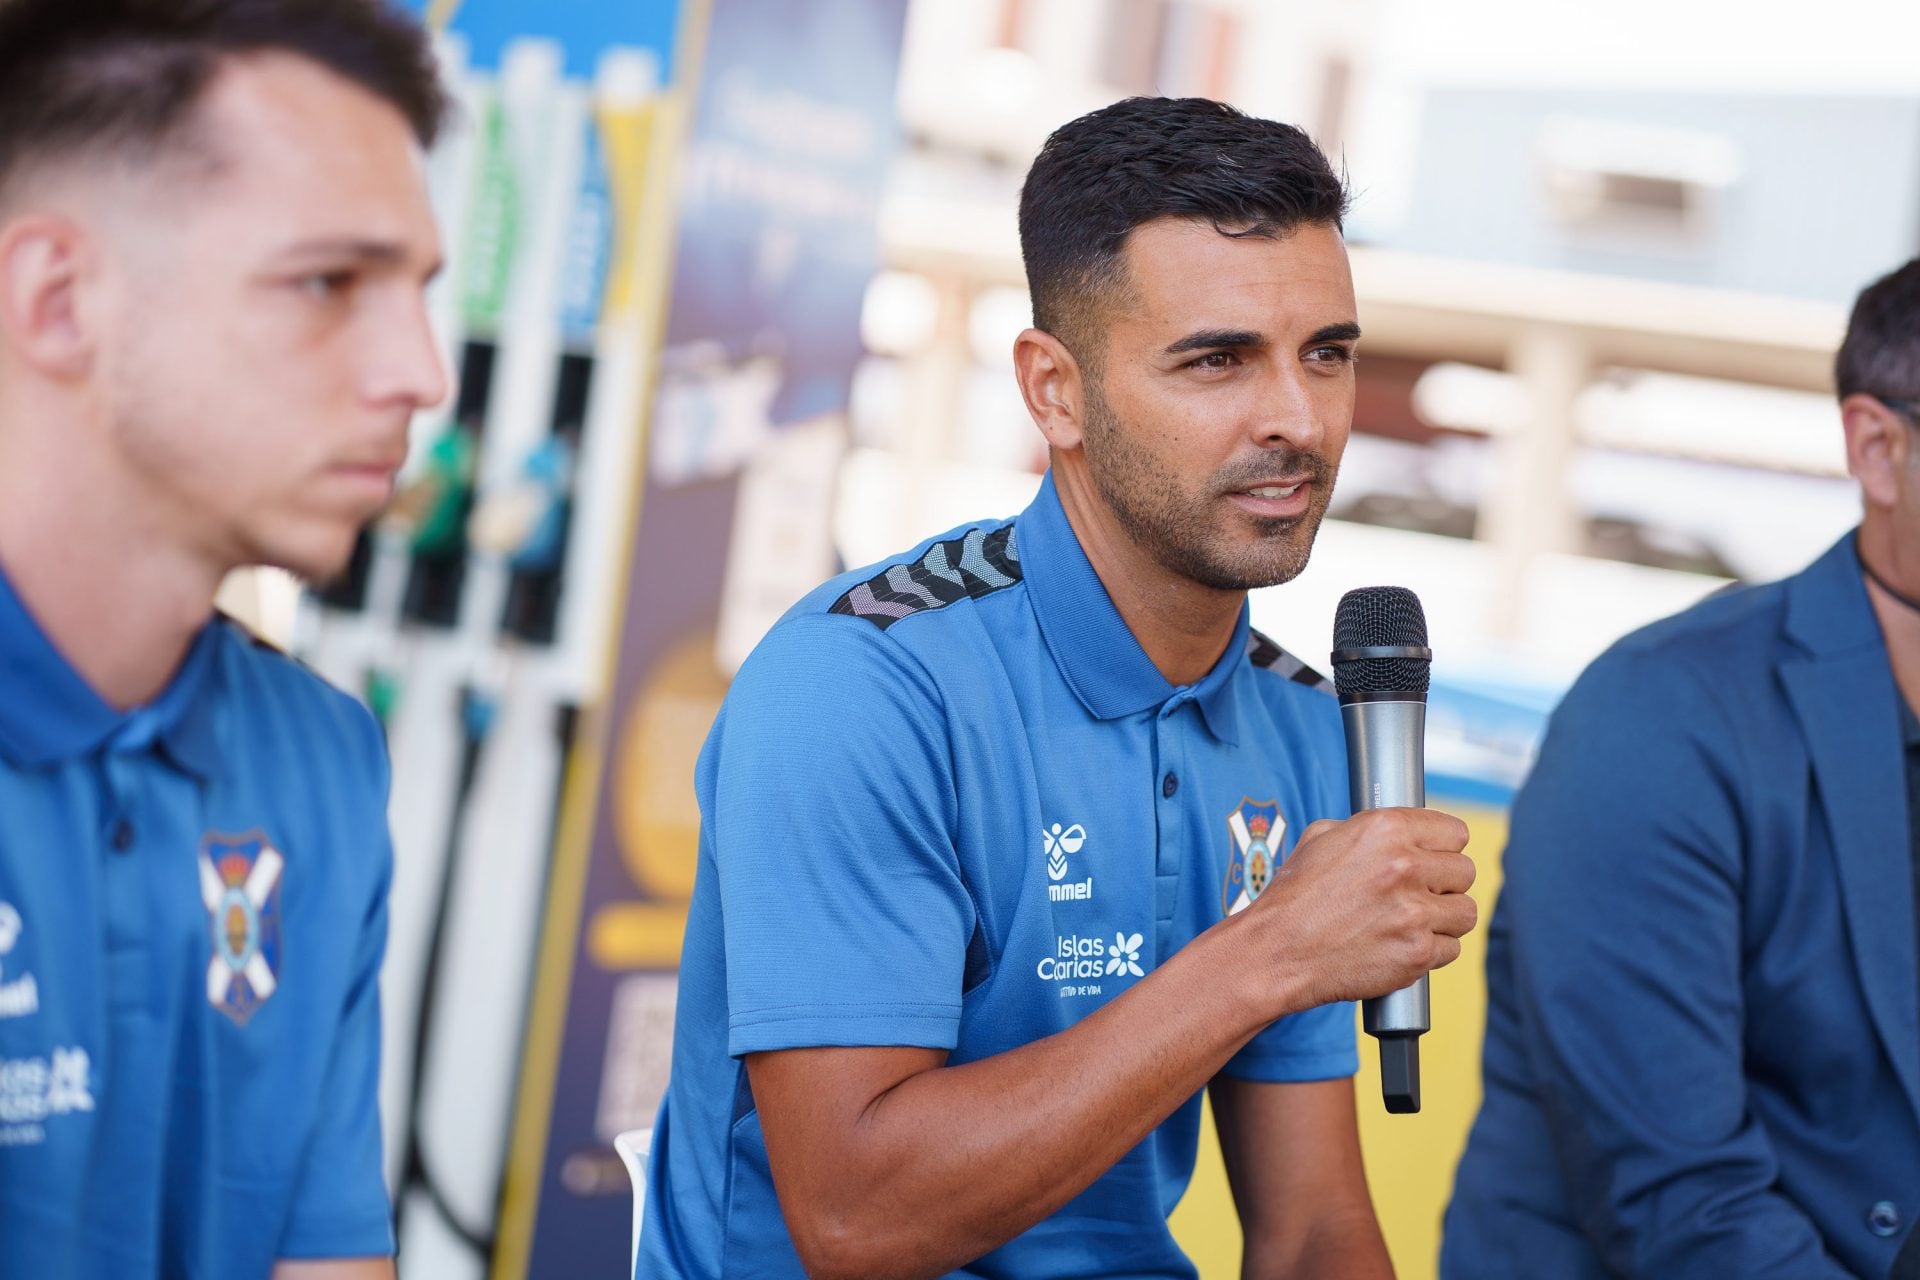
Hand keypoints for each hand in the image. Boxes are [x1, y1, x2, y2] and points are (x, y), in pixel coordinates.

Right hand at [1242, 808, 1475, 1015]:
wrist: (1276, 950)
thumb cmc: (1295, 896)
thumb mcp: (1322, 837)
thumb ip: (1370, 830)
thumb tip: (1402, 832)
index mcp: (1386, 829)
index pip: (1455, 832)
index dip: (1442, 848)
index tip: (1434, 859)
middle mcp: (1405, 866)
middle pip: (1465, 872)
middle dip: (1444, 884)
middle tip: (1419, 894)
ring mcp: (1414, 912)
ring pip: (1464, 912)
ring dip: (1444, 919)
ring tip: (1411, 923)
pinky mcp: (1417, 953)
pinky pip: (1451, 949)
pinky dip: (1429, 951)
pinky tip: (1400, 946)